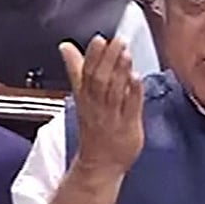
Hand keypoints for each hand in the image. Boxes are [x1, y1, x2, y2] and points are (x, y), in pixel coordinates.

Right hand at [61, 37, 144, 175]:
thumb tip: (66, 47)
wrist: (99, 164)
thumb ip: (76, 69)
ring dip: (120, 71)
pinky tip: (137, 78)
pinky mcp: (128, 127)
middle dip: (108, 59)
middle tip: (117, 41)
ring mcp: (112, 117)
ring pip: (113, 92)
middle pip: (100, 80)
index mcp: (86, 97)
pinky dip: (133, 92)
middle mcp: (97, 106)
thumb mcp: (81, 96)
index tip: (99, 39)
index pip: (86, 73)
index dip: (92, 56)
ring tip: (126, 54)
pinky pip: (129, 108)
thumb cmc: (93, 128)